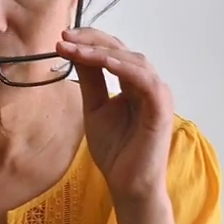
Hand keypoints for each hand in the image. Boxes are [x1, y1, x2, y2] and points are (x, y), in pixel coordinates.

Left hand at [60, 27, 174, 205]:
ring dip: (103, 52)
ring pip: (133, 60)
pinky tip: (104, 63)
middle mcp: (149, 84)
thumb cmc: (116, 151)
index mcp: (135, 83)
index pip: (114, 51)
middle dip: (92, 40)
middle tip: (65, 37)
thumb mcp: (95, 107)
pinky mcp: (161, 107)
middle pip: (123, 49)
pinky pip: (145, 80)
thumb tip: (75, 51)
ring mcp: (158, 94)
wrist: (128, 185)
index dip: (90, 41)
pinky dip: (124, 68)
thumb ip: (90, 80)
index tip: (62, 39)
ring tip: (76, 49)